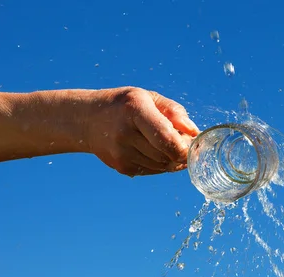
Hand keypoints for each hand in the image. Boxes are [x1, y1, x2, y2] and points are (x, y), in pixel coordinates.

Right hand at [84, 87, 200, 176]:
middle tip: (183, 141)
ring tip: (166, 143)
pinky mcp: (122, 167)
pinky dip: (161, 163)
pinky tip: (154, 150)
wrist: (88, 120)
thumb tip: (194, 132)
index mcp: (135, 110)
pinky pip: (154, 171)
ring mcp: (121, 153)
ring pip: (162, 165)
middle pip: (167, 154)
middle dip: (180, 151)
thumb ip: (174, 112)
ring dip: (171, 158)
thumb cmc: (125, 106)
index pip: (166, 138)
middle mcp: (125, 133)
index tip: (192, 145)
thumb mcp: (148, 98)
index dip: (184, 148)